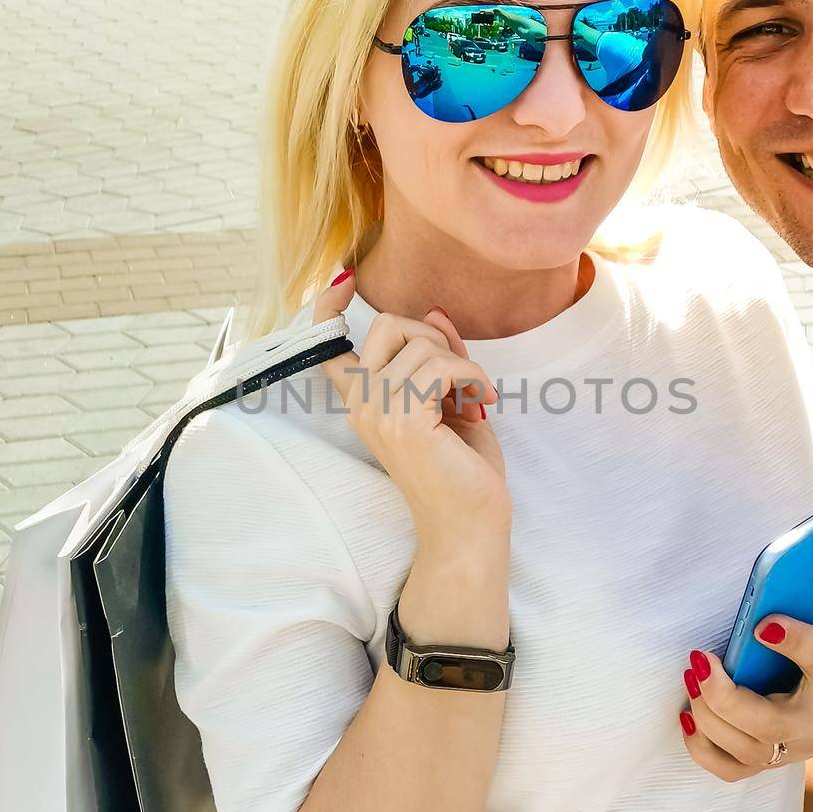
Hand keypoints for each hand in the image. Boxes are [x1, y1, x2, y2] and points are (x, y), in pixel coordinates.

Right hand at [313, 273, 509, 538]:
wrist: (470, 530)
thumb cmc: (463, 474)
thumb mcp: (452, 403)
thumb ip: (441, 358)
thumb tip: (434, 311)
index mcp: (364, 404)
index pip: (328, 348)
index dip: (328, 307)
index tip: (344, 281)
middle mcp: (361, 407)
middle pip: (388, 327)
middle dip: (435, 336)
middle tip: (461, 375)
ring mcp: (378, 414)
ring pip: (422, 345)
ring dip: (462, 365)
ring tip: (477, 398)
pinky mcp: (404, 421)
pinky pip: (440, 365)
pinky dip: (472, 376)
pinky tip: (484, 403)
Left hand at [679, 599, 812, 782]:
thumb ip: (808, 601)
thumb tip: (769, 580)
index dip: (794, 640)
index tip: (765, 624)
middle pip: (770, 724)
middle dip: (724, 696)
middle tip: (698, 660)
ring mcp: (799, 748)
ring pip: (748, 752)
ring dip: (708, 719)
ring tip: (690, 680)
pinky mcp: (777, 762)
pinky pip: (734, 771)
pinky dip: (704, 749)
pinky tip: (689, 718)